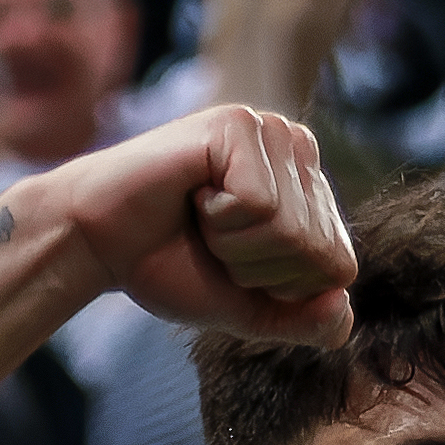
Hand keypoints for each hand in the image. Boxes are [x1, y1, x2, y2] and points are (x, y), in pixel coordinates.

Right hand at [58, 107, 355, 342]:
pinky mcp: (239, 124)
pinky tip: (192, 194)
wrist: (101, 242)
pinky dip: (219, 221)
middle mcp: (299, 150)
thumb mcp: (250, 310)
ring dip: (236, 247)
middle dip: (259, 269)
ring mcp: (271, 131)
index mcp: (309, 191)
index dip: (284, 289)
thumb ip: (304, 321)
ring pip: (291, 230)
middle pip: (320, 252)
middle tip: (212, 242)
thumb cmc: (171, 267)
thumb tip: (343, 310)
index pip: (340, 269)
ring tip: (201, 217)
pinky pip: (259, 206)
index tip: (236, 266)